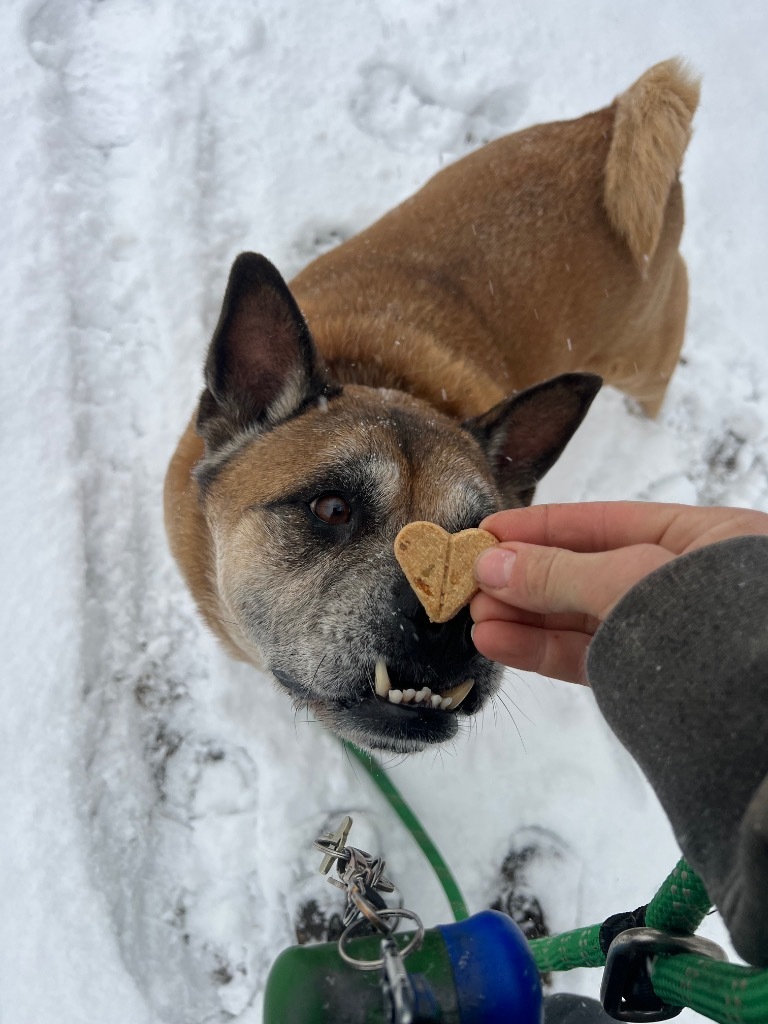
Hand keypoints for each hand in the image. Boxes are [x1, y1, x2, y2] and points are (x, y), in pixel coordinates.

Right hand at [470, 501, 767, 683]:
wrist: (759, 726)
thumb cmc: (713, 625)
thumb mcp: (629, 579)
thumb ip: (557, 572)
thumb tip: (489, 563)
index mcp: (702, 539)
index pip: (605, 522)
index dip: (542, 527)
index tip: (489, 532)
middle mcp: (684, 583)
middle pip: (586, 571)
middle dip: (525, 577)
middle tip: (470, 580)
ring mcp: (665, 634)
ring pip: (581, 619)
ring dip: (524, 617)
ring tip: (475, 616)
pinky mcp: (648, 680)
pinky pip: (587, 656)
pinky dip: (541, 649)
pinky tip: (498, 641)